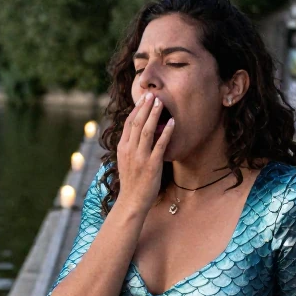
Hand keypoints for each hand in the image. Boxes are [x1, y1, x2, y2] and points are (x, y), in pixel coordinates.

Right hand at [116, 91, 173, 212]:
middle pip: (136, 123)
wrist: (132, 201)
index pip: (128, 123)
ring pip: (146, 130)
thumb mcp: (125, 161)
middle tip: (152, 94)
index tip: (144, 99)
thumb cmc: (131, 182)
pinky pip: (160, 145)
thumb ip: (129, 147)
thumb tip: (136, 134)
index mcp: (122, 148)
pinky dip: (166, 132)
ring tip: (161, 102)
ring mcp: (140, 157)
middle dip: (145, 107)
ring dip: (154, 114)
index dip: (136, 109)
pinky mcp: (151, 165)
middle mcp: (130, 150)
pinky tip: (172, 123)